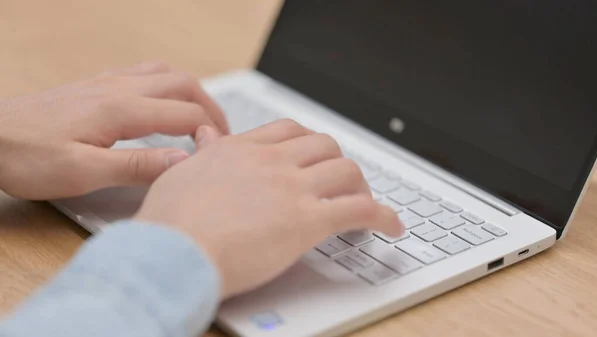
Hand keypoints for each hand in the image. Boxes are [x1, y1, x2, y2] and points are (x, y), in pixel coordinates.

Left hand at [0, 61, 227, 199]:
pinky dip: (166, 85)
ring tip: (201, 116)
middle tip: (222, 134)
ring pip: (164, 73)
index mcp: (121, 109)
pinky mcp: (94, 86)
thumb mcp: (83, 172)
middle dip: (210, 107)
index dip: (210, 132)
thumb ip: (137, 165)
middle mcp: (118, 88)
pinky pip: (143, 73)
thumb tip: (183, 161)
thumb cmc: (26, 156)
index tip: (220, 153)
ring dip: (190, 91)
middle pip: (183, 84)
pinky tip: (162, 102)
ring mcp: (106, 83)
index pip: (185, 113)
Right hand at [134, 120, 404, 298]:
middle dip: (338, 164)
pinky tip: (391, 227)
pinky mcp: (306, 221)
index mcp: (241, 150)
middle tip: (341, 183)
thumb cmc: (168, 223)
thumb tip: (207, 135)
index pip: (289, 132)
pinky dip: (383, 216)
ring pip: (347, 171)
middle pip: (324, 146)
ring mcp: (291, 189)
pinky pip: (359, 210)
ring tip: (365, 204)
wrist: (170, 252)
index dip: (310, 143)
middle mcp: (271, 162)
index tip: (316, 158)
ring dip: (361, 187)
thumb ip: (203, 154)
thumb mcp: (180, 174)